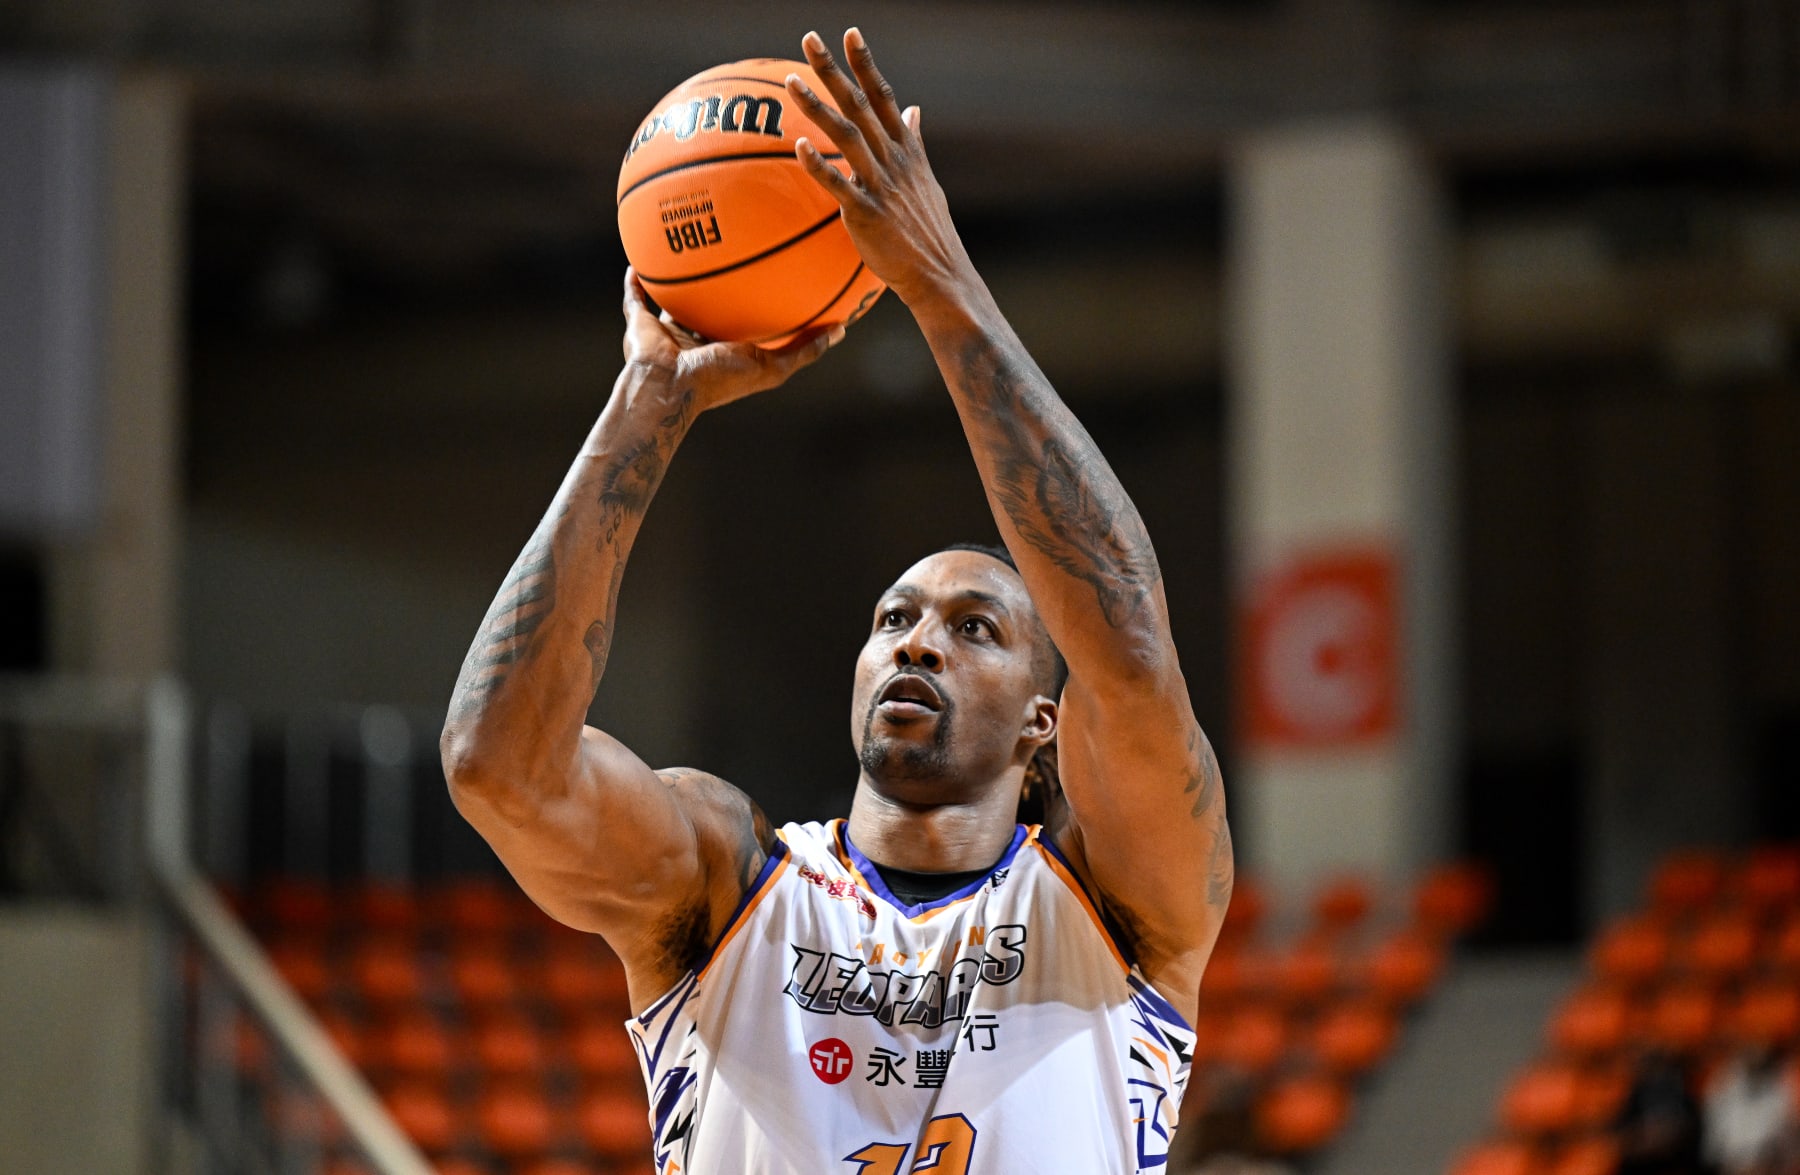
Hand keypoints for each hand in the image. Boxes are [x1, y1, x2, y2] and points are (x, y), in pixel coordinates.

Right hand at [621, 268, 841, 412]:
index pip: (743, 321)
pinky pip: (635, 296)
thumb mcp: (772, 367)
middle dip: (720, 287)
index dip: (757, 303)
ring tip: (686, 245)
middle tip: (731, 254)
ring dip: (678, 279)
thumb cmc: (720, 380)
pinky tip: (641, 254)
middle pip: (710, 308)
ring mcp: (667, 332)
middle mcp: (697, 339)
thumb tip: (841, 330)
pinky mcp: (640, 324)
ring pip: (674, 299)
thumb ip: (804, 351)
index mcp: (725, 349)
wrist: (670, 388)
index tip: (773, 278)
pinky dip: (635, 279)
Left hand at [787, 29, 974, 307]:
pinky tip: (798, 146)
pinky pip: (839, 185)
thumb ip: (915, 142)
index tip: (849, 33)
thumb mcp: (926, 180)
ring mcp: (881, 185)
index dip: (865, 64)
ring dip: (817, 107)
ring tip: (791, 82)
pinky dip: (820, 165)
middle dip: (834, 70)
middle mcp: (894, 160)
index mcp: (906, 150)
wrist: (939, 274)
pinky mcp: (867, 214)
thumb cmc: (928, 231)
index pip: (883, 96)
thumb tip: (913, 110)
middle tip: (809, 39)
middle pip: (860, 105)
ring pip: (846, 136)